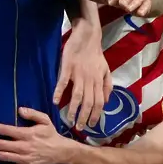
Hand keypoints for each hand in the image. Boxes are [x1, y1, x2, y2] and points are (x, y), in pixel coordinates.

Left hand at [0, 107, 72, 163]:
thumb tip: (19, 110)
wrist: (62, 153)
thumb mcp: (45, 120)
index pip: (6, 130)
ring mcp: (25, 159)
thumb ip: (32, 114)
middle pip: (0, 144)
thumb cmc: (51, 135)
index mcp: (27, 134)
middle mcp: (24, 147)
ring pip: (3, 156)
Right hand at [55, 6, 111, 129]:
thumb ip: (107, 85)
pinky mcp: (68, 67)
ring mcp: (78, 74)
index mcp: (99, 81)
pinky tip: (55, 102)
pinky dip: (59, 92)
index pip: (99, 102)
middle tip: (79, 127)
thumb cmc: (95, 54)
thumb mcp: (106, 69)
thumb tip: (106, 101)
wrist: (88, 35)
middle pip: (89, 103)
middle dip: (85, 117)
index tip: (92, 126)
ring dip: (73, 110)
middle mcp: (90, 80)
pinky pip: (63, 82)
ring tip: (69, 120)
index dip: (96, 115)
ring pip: (78, 96)